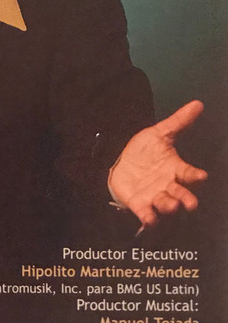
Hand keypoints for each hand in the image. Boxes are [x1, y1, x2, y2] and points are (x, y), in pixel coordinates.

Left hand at [109, 100, 207, 228]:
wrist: (121, 164)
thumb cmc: (145, 151)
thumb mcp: (159, 133)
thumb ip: (178, 121)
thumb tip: (197, 103)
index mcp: (174, 169)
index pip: (189, 173)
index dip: (195, 175)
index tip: (202, 176)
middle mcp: (168, 185)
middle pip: (181, 195)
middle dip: (186, 199)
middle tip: (190, 203)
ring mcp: (154, 196)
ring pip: (166, 205)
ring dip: (169, 206)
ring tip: (169, 204)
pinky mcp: (140, 204)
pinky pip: (147, 214)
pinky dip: (149, 218)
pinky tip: (149, 219)